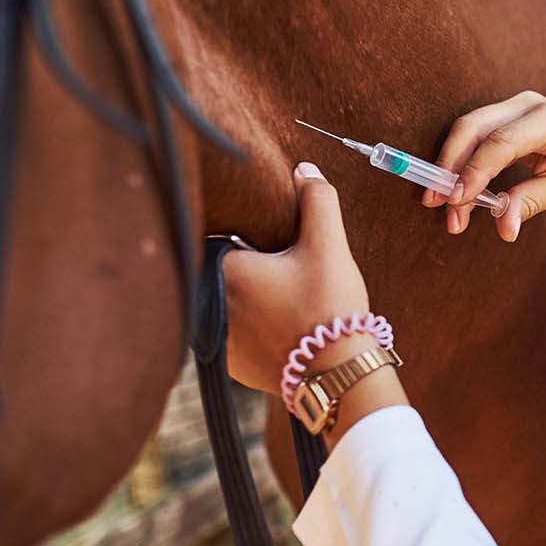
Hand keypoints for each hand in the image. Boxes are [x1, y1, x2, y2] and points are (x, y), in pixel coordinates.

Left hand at [223, 162, 371, 394]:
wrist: (337, 375)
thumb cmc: (329, 308)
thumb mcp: (328, 247)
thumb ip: (316, 201)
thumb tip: (304, 169)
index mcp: (224, 269)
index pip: (221, 236)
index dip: (246, 234)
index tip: (270, 241)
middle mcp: (208, 304)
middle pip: (224, 270)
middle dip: (249, 265)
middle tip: (285, 268)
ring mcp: (216, 337)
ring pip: (229, 301)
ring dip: (249, 296)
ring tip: (286, 298)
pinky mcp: (229, 363)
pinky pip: (236, 331)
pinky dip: (253, 324)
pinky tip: (282, 324)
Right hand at [422, 90, 545, 240]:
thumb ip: (529, 204)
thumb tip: (502, 228)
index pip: (500, 143)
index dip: (473, 172)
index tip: (456, 202)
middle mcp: (528, 104)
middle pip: (473, 128)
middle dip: (450, 166)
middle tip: (436, 204)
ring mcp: (516, 105)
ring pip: (469, 129)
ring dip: (452, 166)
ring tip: (445, 207)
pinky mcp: (508, 114)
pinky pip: (476, 134)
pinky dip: (462, 160)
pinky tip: (456, 190)